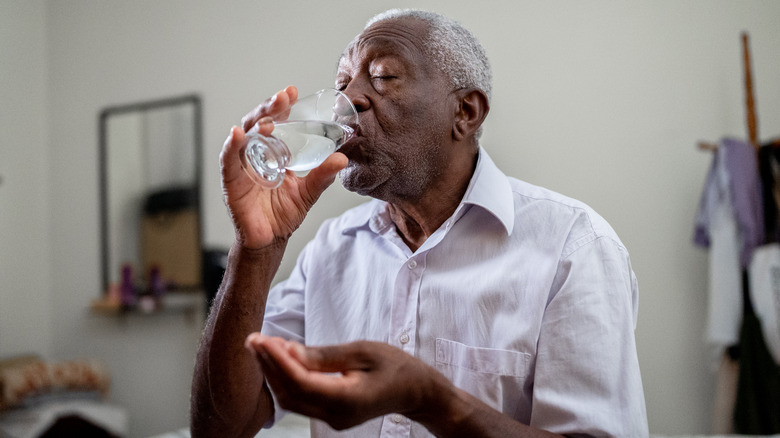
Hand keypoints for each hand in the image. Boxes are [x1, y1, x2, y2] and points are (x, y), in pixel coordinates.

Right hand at [220, 86, 348, 248]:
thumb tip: (342, 159)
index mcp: (272, 152)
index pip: (274, 123)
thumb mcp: (308, 192)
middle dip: (269, 108)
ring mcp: (241, 167)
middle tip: (284, 97)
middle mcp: (254, 154)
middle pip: (257, 124)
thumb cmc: (283, 214)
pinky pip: (228, 162)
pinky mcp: (231, 182)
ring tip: (269, 117)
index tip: (292, 92)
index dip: (281, 107)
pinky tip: (237, 135)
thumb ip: (322, 175)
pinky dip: (231, 147)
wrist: (270, 241)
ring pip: (243, 138)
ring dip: (254, 124)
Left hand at [244, 334, 451, 430]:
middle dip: (268, 366)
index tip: (262, 339)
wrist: (416, 390)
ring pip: (291, 399)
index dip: (277, 361)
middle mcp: (335, 415)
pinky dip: (286, 379)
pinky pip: (300, 399)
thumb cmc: (395, 366)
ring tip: (260, 347)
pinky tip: (279, 360)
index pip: (300, 382)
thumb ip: (324, 355)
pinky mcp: (330, 414)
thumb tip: (290, 352)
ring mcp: (332, 419)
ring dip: (273, 373)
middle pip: (289, 394)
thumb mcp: (362, 351)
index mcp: (346, 399)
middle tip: (253, 339)